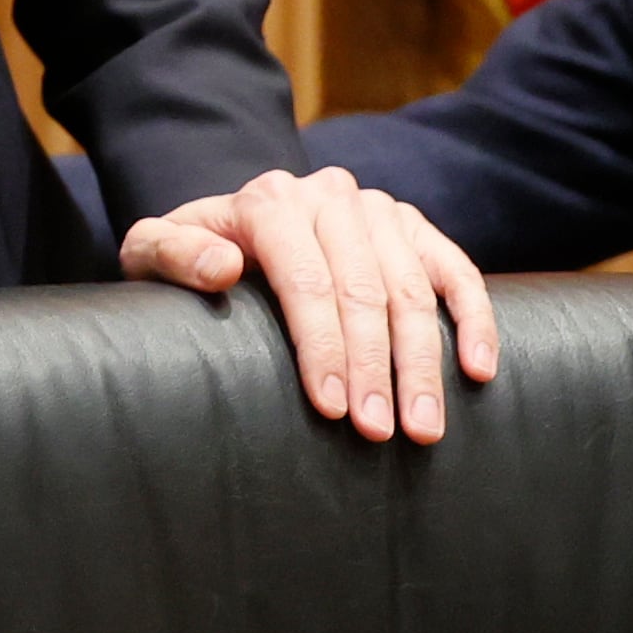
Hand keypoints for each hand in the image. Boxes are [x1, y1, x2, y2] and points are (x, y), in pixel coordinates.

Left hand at [121, 165, 497, 444]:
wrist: (232, 224)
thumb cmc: (190, 254)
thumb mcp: (153, 251)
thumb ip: (169, 254)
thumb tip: (222, 267)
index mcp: (269, 202)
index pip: (307, 279)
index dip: (322, 347)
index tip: (332, 411)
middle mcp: (330, 198)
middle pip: (366, 290)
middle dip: (375, 369)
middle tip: (380, 434)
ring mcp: (378, 210)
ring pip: (414, 289)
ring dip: (424, 363)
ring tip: (423, 428)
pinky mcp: (414, 228)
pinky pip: (456, 269)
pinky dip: (474, 319)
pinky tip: (479, 370)